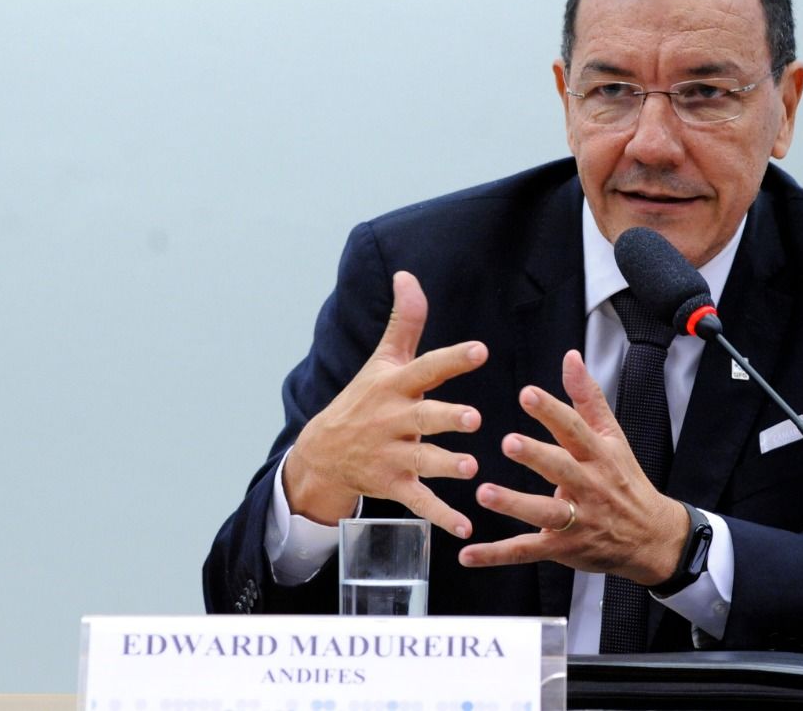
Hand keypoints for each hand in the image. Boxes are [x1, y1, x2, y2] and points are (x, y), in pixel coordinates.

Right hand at [283, 271, 487, 536]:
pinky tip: (465, 528)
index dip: (452, 359)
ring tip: (470, 469)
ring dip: (446, 467)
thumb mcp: (382, 361)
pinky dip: (442, 518)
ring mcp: (392, 456)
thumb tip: (409, 274)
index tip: (480, 350)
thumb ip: (405, 321)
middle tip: (472, 419)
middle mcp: (393, 420)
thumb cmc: (365, 399)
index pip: (426, 368)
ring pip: (423, 463)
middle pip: (423, 419)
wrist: (322, 454)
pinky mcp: (393, 486)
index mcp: (395, 386)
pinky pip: (420, 503)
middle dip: (446, 419)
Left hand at [458, 350, 687, 584]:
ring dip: (514, 504)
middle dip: (536, 457)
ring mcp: (575, 520)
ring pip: (543, 513)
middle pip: (561, 470)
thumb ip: (587, 397)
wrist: (650, 537)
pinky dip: (495, 555)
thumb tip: (570, 357)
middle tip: (508, 442)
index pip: (575, 430)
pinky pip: (526, 551)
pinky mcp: (562, 548)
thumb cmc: (625, 480)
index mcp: (598, 456)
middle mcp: (588, 487)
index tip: (527, 394)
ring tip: (484, 493)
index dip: (552, 412)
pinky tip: (467, 555)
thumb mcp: (613, 436)